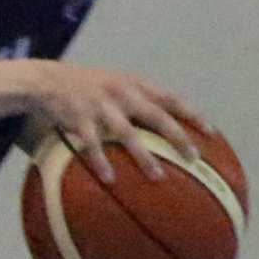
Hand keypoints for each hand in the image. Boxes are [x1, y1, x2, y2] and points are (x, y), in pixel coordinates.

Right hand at [21, 65, 202, 181]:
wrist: (47, 79)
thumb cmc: (87, 87)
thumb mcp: (116, 84)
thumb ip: (139, 99)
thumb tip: (167, 127)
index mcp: (133, 84)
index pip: (170, 98)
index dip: (192, 114)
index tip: (212, 133)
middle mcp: (121, 92)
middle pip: (156, 116)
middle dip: (177, 137)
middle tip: (194, 158)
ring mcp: (100, 105)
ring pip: (127, 132)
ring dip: (143, 155)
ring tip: (157, 177)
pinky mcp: (79, 118)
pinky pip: (92, 144)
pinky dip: (101, 161)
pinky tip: (109, 179)